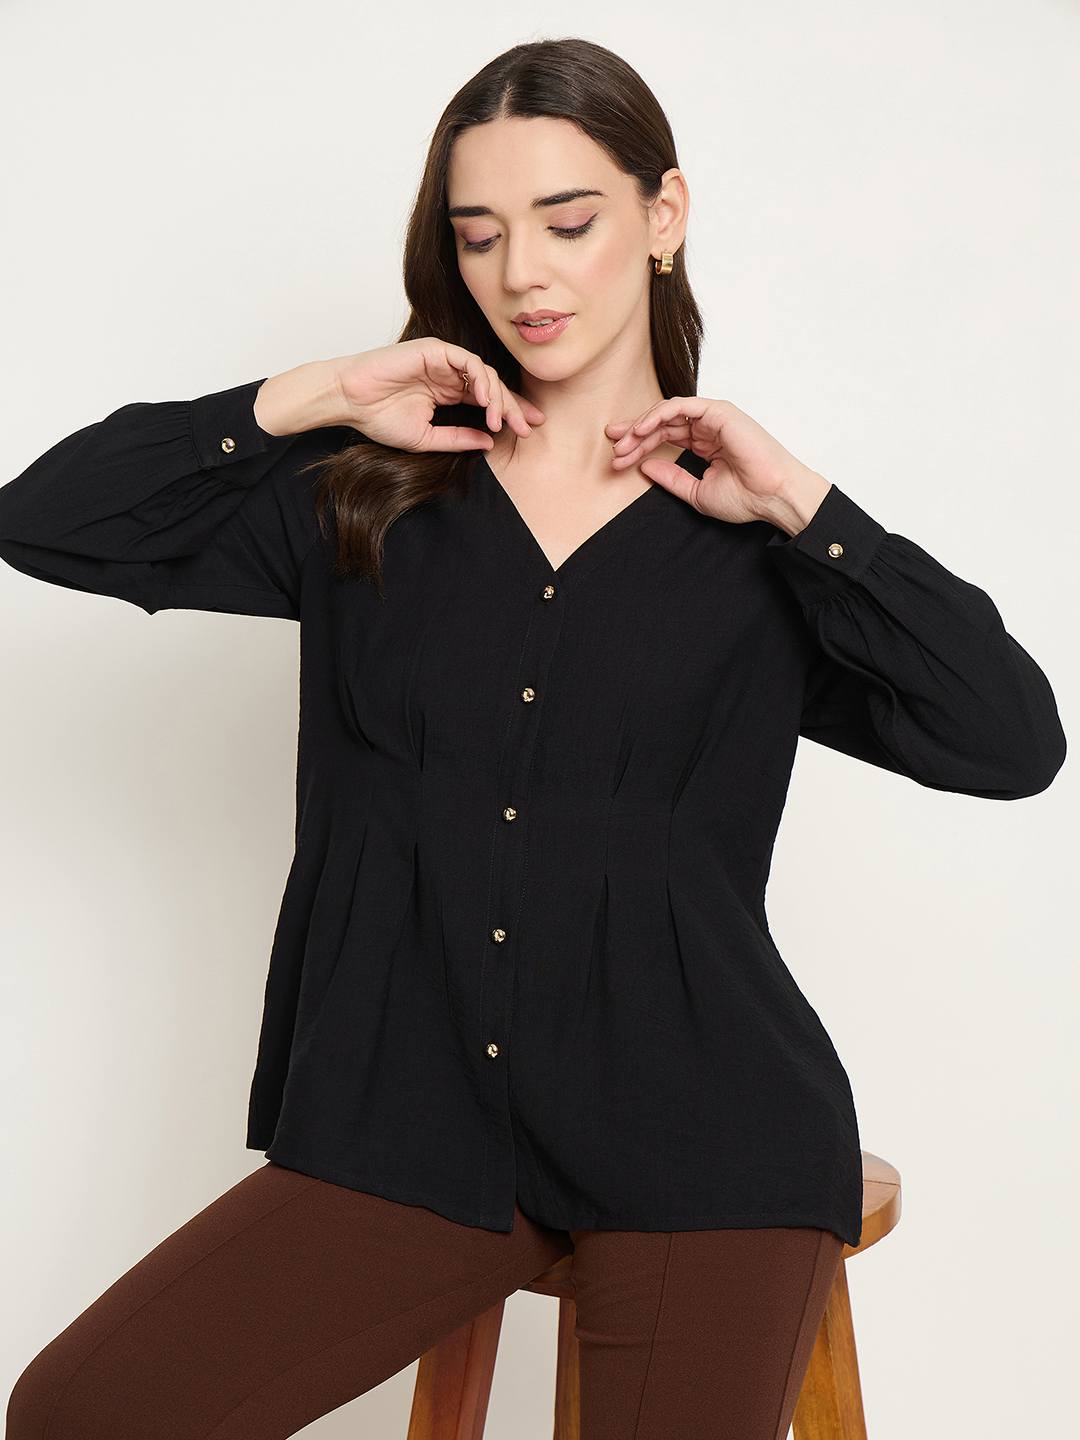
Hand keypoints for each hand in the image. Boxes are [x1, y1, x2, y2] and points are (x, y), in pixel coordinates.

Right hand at [333, 339, 545, 453]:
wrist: (350, 400)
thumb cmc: (379, 417)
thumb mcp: (427, 438)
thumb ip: (458, 438)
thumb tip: (489, 443)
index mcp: (449, 394)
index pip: (487, 402)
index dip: (510, 414)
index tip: (529, 430)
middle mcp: (450, 376)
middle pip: (493, 387)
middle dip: (513, 407)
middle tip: (527, 427)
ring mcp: (444, 361)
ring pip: (485, 373)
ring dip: (497, 396)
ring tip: (500, 419)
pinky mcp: (436, 349)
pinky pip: (468, 361)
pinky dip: (480, 378)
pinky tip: (485, 398)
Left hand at [604, 396, 829, 529]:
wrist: (772, 496)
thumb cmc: (746, 497)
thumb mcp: (696, 492)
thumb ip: (671, 477)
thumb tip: (645, 466)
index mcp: (705, 444)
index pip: (665, 437)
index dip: (639, 445)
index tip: (617, 458)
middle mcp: (708, 428)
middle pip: (662, 423)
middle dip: (634, 434)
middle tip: (612, 446)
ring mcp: (713, 417)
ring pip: (667, 413)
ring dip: (642, 425)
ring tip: (623, 443)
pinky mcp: (718, 411)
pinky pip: (681, 406)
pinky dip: (659, 414)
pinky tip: (641, 428)